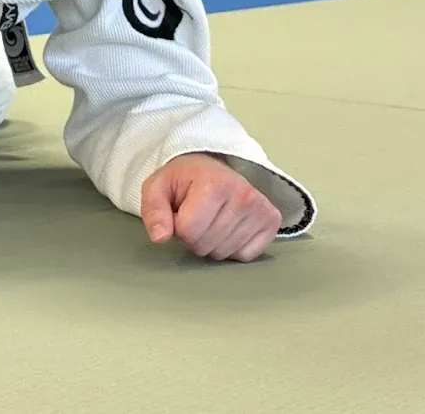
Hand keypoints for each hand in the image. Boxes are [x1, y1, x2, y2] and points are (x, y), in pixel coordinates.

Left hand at [141, 152, 280, 261]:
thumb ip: (153, 210)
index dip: (177, 226)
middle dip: (194, 236)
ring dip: (212, 242)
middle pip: (205, 245)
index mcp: (214, 184)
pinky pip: (245, 256)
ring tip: (211, 218)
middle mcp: (243, 195)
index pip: (188, 231)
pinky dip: (232, 248)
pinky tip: (229, 227)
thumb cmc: (184, 179)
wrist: (212, 167)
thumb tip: (160, 237)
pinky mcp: (272, 221)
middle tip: (197, 215)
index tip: (181, 210)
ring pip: (223, 254)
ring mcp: (261, 209)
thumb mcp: (158, 187)